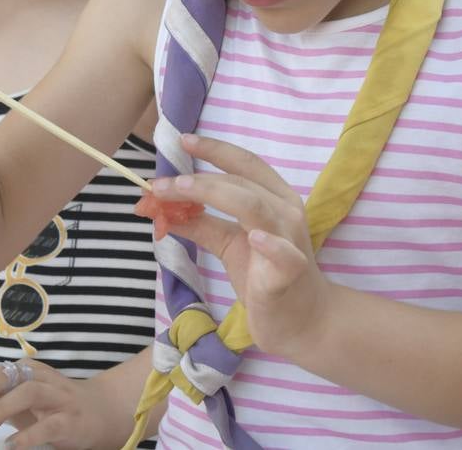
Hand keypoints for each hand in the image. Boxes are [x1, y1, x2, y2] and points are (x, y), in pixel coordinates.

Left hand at [0, 359, 114, 449]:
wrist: (101, 411)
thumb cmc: (52, 407)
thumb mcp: (22, 402)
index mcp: (25, 372)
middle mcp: (41, 379)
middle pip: (7, 375)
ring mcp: (58, 398)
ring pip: (29, 392)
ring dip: (3, 407)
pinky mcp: (70, 420)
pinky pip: (49, 426)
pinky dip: (28, 435)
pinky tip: (12, 446)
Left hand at [152, 135, 332, 360]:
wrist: (301, 320)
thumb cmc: (265, 276)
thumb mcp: (228, 245)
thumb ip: (200, 224)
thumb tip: (160, 209)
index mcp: (275, 198)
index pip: (245, 164)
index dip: (215, 149)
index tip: (183, 140)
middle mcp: (286, 211)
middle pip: (242, 183)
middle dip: (199, 179)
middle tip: (161, 183)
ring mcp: (291, 240)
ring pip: (256, 206)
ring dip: (216, 194)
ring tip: (182, 191)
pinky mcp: (292, 272)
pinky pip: (283, 254)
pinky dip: (270, 243)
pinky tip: (253, 236)